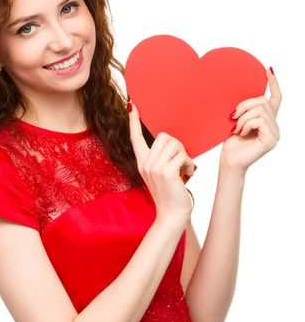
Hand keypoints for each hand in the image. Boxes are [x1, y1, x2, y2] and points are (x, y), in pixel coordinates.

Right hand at [128, 100, 195, 219]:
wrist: (172, 215)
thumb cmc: (171, 194)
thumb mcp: (162, 174)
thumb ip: (162, 159)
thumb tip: (171, 142)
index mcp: (142, 163)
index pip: (135, 138)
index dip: (133, 122)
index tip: (131, 106)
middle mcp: (145, 163)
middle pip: (164, 136)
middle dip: (178, 146)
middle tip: (181, 161)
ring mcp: (154, 167)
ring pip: (175, 144)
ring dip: (185, 155)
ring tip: (185, 169)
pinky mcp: (166, 172)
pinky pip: (182, 156)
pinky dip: (189, 164)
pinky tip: (188, 174)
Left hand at [220, 67, 281, 174]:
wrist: (228, 162)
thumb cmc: (230, 144)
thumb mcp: (236, 121)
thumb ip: (245, 109)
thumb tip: (242, 91)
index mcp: (267, 120)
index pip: (275, 98)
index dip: (273, 83)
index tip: (268, 70)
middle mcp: (274, 126)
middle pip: (263, 101)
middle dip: (244, 106)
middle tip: (232, 117)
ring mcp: (275, 133)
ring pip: (260, 110)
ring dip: (243, 117)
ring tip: (236, 128)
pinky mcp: (271, 139)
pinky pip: (259, 120)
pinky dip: (246, 124)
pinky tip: (241, 133)